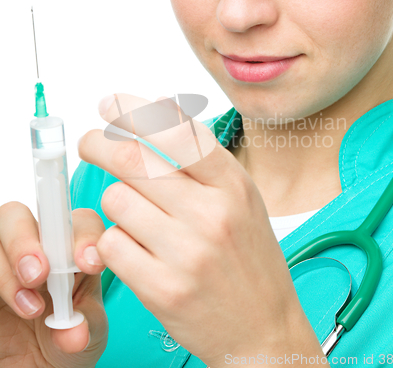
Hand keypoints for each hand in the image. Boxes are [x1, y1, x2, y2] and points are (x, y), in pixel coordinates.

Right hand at [0, 202, 107, 367]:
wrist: (35, 363)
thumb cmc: (67, 339)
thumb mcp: (87, 331)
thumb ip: (85, 325)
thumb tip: (74, 332)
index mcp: (72, 248)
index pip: (78, 222)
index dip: (83, 236)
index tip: (89, 263)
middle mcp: (36, 245)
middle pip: (19, 215)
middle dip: (26, 241)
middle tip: (39, 274)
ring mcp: (4, 260)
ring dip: (10, 266)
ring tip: (31, 307)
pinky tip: (10, 306)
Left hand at [78, 94, 311, 366]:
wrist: (264, 328)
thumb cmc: (250, 258)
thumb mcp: (241, 198)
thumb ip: (203, 157)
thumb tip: (159, 108)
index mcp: (233, 184)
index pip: (176, 130)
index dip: (134, 110)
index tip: (109, 103)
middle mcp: (212, 213)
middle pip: (132, 159)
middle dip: (98, 144)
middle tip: (89, 144)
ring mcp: (187, 252)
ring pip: (116, 200)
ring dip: (116, 203)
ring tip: (137, 216)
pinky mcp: (163, 289)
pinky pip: (111, 244)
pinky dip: (114, 241)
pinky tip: (136, 248)